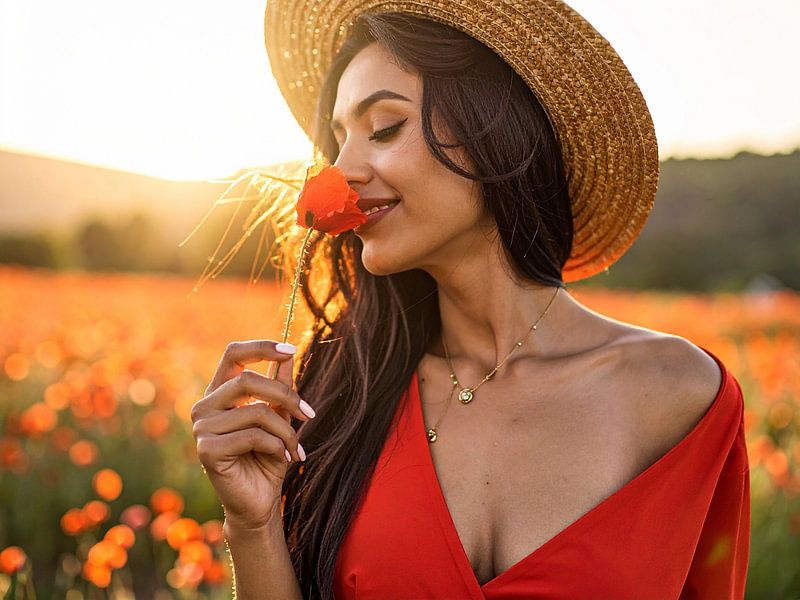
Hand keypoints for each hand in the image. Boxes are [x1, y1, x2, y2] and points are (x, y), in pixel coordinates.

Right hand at [191, 340, 315, 530]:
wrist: (259, 502)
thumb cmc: (268, 456)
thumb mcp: (279, 417)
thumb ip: (280, 386)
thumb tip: (288, 353)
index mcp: (219, 392)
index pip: (233, 354)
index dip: (261, 348)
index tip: (291, 350)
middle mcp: (204, 406)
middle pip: (248, 380)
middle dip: (287, 396)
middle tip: (309, 414)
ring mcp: (201, 428)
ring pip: (257, 412)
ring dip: (286, 430)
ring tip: (296, 447)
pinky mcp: (207, 450)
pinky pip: (253, 436)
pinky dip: (277, 446)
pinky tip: (282, 459)